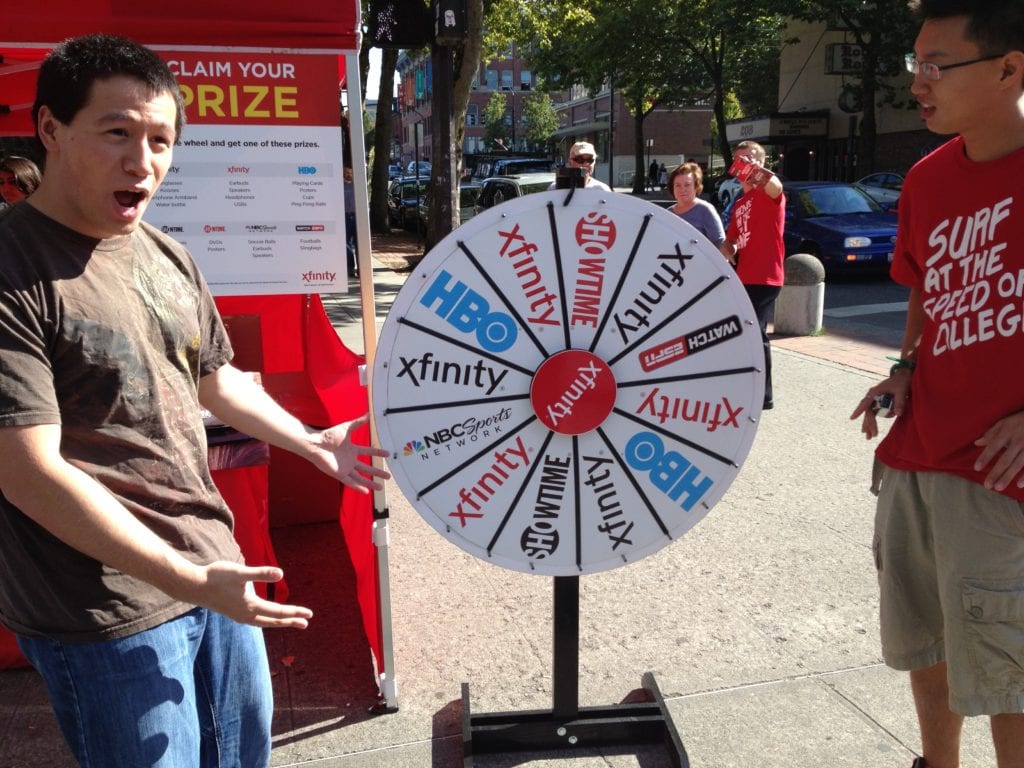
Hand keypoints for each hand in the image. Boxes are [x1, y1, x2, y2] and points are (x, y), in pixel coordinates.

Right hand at [195, 561, 312, 628]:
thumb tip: (281, 574)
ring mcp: (239, 616)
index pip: (278, 612)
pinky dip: (265, 620)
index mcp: (251, 606)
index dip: (295, 612)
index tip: (309, 614)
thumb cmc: (216, 577)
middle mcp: (246, 615)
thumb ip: (261, 573)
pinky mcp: (233, 613)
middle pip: (273, 620)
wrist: (193, 586)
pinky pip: (255, 620)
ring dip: (278, 622)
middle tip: (306, 623)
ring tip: (290, 622)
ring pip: (264, 622)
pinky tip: (266, 616)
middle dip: (290, 621)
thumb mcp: (240, 572)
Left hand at [309, 415, 390, 492]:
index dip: (377, 452)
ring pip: (360, 478)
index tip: (388, 453)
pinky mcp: (339, 474)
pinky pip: (350, 482)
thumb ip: (358, 423)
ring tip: (380, 487)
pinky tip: (366, 492)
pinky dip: (358, 487)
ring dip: (370, 483)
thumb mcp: (347, 428)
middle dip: (377, 472)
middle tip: (389, 476)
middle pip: (366, 468)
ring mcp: (345, 468)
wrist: (316, 444)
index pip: (368, 452)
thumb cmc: (329, 435)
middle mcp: (350, 460)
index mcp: (352, 450)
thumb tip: (369, 414)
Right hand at [850, 371, 911, 439]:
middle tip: (869, 437)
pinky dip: (880, 418)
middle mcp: (872, 396)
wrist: (904, 375)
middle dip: (868, 425)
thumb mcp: (901, 391)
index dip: (858, 411)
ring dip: (872, 424)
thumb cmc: (901, 381)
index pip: (865, 403)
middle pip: (868, 412)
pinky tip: (887, 419)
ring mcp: (876, 399)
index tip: (852, 418)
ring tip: (871, 435)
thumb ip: (900, 402)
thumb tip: (898, 414)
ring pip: (872, 414)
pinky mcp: (880, 401)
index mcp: (874, 392)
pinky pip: (878, 412)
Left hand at [974, 410, 1023, 491]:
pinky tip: (1020, 485)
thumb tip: (977, 442)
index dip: (985, 458)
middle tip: (987, 486)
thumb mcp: (1004, 422)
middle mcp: (1017, 441)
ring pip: (1017, 465)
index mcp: (1006, 433)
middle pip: (1005, 459)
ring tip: (999, 488)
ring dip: (1008, 477)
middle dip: (996, 473)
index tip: (977, 468)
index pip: (993, 447)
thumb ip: (991, 433)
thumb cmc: (1019, 420)